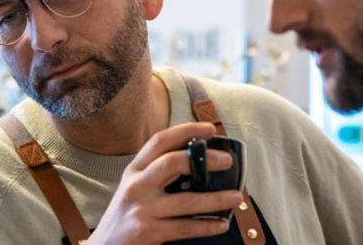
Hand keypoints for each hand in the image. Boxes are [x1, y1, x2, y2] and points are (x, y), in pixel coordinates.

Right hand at [87, 123, 242, 244]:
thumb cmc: (126, 215)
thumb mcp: (134, 188)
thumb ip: (157, 174)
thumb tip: (200, 163)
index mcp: (133, 170)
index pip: (159, 142)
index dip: (186, 131)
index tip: (210, 129)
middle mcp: (136, 186)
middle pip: (171, 163)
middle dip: (203, 159)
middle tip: (227, 161)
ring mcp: (141, 209)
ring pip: (186, 200)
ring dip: (215, 199)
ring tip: (236, 197)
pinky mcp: (147, 232)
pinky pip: (185, 227)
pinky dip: (207, 226)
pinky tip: (221, 224)